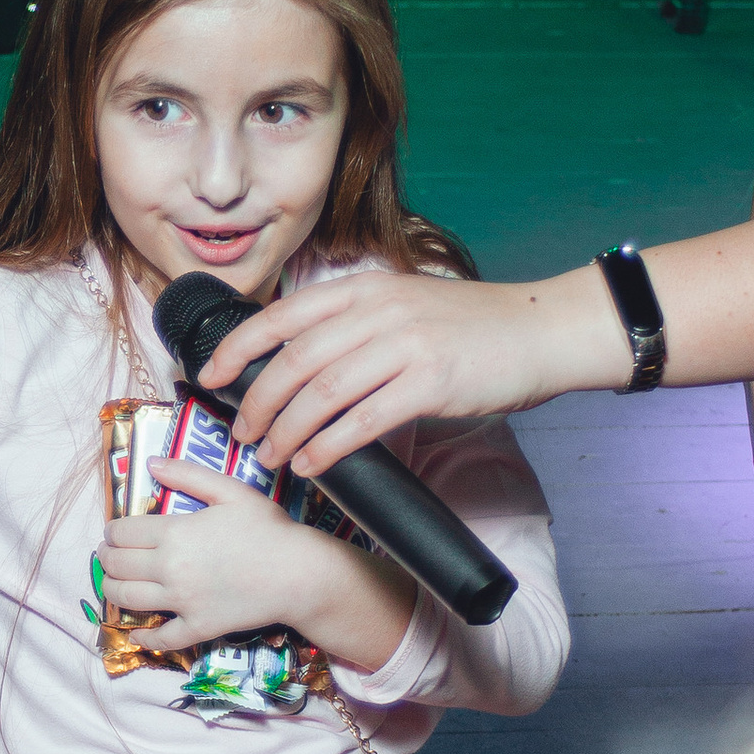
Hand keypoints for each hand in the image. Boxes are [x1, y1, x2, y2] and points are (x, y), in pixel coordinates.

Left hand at [100, 458, 327, 653]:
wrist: (298, 574)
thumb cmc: (268, 529)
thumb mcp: (231, 491)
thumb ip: (188, 475)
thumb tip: (152, 462)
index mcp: (175, 533)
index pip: (122, 533)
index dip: (112, 531)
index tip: (114, 532)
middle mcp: (170, 569)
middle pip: (117, 565)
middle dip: (106, 558)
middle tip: (109, 555)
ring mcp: (182, 602)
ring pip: (127, 599)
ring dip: (111, 589)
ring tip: (114, 582)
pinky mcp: (198, 627)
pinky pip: (161, 638)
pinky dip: (143, 636)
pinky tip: (136, 632)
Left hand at [204, 264, 609, 476]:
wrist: (542, 330)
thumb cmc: (475, 327)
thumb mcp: (406, 307)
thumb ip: (358, 327)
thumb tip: (303, 366)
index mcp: (366, 288)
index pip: (283, 315)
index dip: (239, 347)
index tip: (211, 374)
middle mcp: (379, 311)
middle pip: (295, 361)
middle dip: (258, 402)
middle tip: (244, 433)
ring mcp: (405, 345)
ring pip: (322, 394)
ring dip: (287, 431)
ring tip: (272, 456)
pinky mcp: (430, 382)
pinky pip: (362, 421)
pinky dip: (329, 446)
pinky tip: (314, 464)